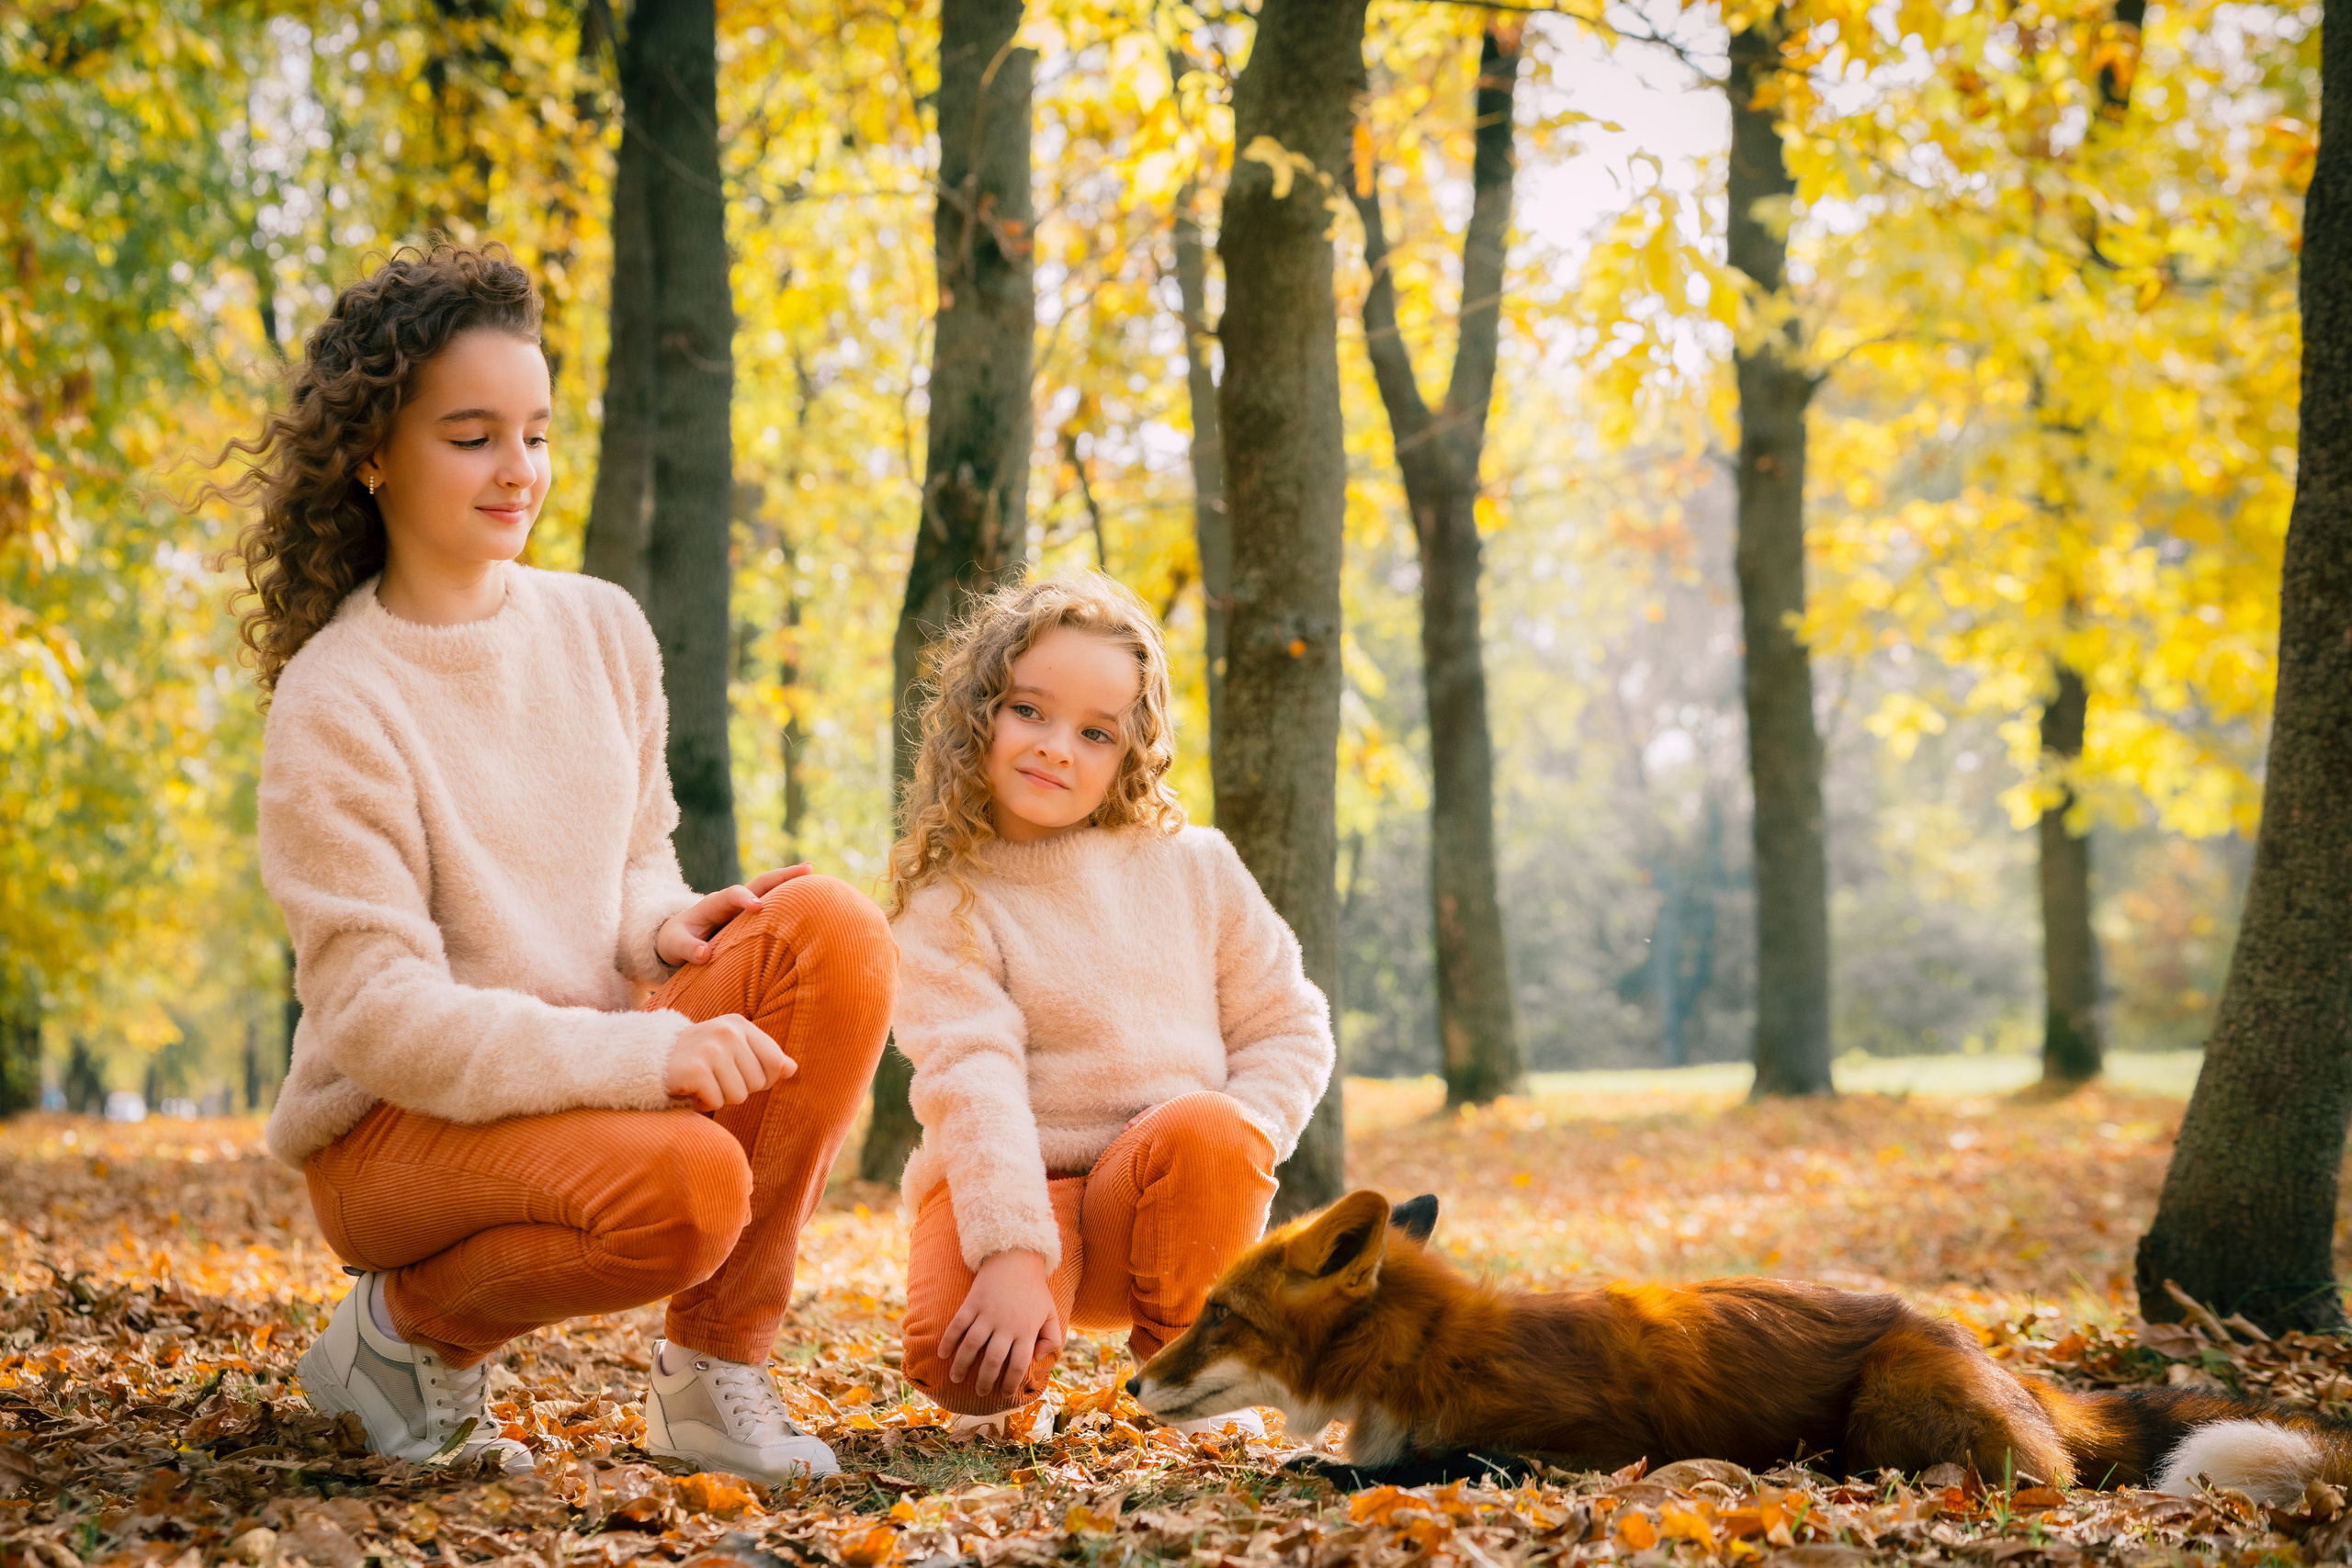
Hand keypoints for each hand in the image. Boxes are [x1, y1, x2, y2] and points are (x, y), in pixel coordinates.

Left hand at [657, 864, 811, 966]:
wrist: (678, 937)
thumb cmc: (676, 942)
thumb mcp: (674, 946)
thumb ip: (687, 949)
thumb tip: (704, 954)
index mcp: (713, 904)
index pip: (732, 895)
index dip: (744, 898)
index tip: (758, 907)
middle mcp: (732, 900)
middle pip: (760, 883)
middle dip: (782, 876)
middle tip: (808, 869)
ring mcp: (744, 906)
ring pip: (770, 890)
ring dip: (792, 883)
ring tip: (817, 878)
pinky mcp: (752, 916)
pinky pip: (773, 904)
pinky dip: (791, 899)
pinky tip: (811, 898)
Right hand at [663, 1014, 794, 1110]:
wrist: (650, 1059)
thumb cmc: (699, 1057)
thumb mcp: (733, 1050)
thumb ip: (765, 1057)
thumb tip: (792, 1069)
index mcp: (739, 1025)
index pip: (775, 1061)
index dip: (763, 1079)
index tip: (741, 1076)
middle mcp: (727, 1032)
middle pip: (758, 1083)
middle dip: (738, 1089)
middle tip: (715, 1079)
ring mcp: (710, 1049)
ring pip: (739, 1095)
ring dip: (721, 1098)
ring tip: (703, 1083)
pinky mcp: (694, 1070)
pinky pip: (717, 1102)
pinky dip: (704, 1103)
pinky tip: (691, 1090)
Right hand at [940, 1249, 1061, 1404]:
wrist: (1016, 1258)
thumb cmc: (1034, 1290)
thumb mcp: (1051, 1314)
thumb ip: (1052, 1339)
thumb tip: (1037, 1359)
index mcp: (1026, 1330)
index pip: (1018, 1365)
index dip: (1010, 1383)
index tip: (1003, 1394)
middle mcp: (1006, 1325)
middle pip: (993, 1361)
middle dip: (985, 1381)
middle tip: (980, 1392)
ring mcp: (987, 1313)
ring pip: (971, 1346)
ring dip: (962, 1366)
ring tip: (956, 1379)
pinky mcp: (972, 1302)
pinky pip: (957, 1325)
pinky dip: (948, 1341)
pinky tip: (942, 1354)